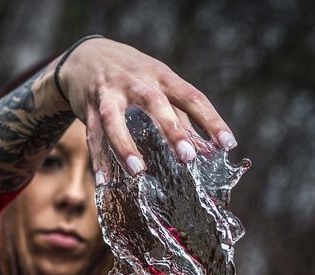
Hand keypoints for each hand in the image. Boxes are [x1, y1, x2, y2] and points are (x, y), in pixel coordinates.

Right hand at [58, 38, 237, 180]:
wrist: (87, 56)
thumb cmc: (133, 77)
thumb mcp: (159, 87)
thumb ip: (181, 118)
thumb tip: (206, 151)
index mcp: (161, 76)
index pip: (192, 97)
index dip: (211, 120)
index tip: (227, 144)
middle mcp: (136, 81)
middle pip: (154, 103)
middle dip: (171, 130)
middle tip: (187, 157)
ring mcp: (109, 92)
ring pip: (114, 119)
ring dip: (125, 145)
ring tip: (138, 172)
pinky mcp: (87, 106)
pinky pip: (93, 134)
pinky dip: (98, 158)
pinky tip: (104, 180)